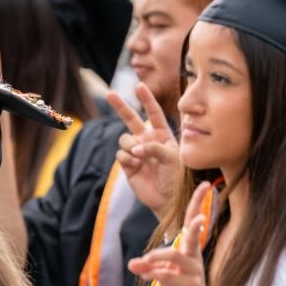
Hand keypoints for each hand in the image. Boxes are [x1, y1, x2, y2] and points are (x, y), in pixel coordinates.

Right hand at [109, 83, 179, 213]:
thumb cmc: (176, 178)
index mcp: (162, 135)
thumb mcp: (172, 157)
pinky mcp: (126, 165)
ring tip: (139, 155)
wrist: (168, 199)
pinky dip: (127, 158)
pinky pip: (120, 154)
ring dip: (130, 144)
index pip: (154, 113)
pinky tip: (136, 165)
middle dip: (120, 106)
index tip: (139, 85)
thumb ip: (155, 147)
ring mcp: (135, 152)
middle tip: (109, 94)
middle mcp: (147, 140)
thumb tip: (135, 147)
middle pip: (131, 119)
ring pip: (124, 139)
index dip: (146, 99)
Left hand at [128, 181, 216, 285]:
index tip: (206, 185)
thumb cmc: (178, 284)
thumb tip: (131, 264)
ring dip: (158, 256)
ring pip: (177, 257)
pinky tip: (150, 275)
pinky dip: (160, 275)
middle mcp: (194, 256)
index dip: (199, 203)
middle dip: (196, 226)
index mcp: (189, 248)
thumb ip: (146, 266)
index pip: (194, 220)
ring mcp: (195, 271)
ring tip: (144, 260)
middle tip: (199, 220)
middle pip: (194, 236)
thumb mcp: (159, 273)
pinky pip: (174, 277)